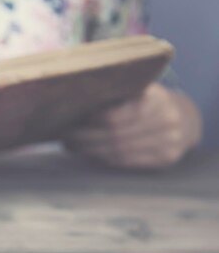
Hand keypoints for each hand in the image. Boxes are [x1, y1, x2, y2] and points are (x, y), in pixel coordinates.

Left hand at [64, 84, 201, 168]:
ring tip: (72, 146)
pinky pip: (128, 162)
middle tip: (65, 137)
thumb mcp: (136, 90)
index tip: (70, 122)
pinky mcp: (166, 158)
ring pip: (119, 151)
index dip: (89, 122)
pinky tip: (90, 154)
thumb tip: (73, 104)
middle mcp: (166, 119)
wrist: (186, 120)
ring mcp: (169, 141)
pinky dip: (105, 159)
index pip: (113, 117)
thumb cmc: (148, 102)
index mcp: (155, 98)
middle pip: (114, 136)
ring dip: (90, 151)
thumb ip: (112, 94)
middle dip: (85, 138)